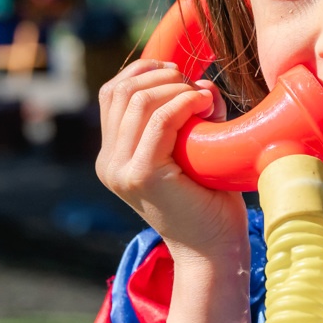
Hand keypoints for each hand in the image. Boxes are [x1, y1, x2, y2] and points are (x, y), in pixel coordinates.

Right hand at [96, 59, 248, 264]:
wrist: (214, 249)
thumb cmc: (209, 200)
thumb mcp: (190, 147)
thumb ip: (187, 113)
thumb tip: (201, 81)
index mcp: (112, 157)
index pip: (111, 94)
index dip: (143, 72)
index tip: (179, 74)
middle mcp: (109, 164)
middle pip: (121, 91)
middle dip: (161, 78)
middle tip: (195, 87)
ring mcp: (120, 170)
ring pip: (137, 101)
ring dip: (175, 89)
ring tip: (204, 100)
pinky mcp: (142, 175)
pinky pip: (158, 120)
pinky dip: (184, 103)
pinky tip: (205, 106)